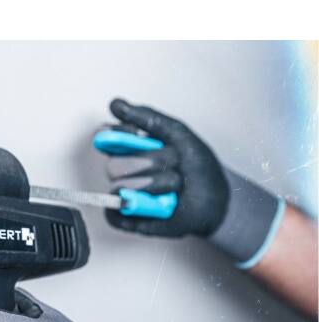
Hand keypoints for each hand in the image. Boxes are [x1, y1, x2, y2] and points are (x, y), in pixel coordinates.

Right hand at [99, 98, 228, 236]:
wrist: (215, 201)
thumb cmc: (198, 168)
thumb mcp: (177, 134)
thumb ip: (147, 118)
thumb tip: (115, 105)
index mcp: (131, 148)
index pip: (106, 137)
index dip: (119, 136)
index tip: (137, 135)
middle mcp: (124, 169)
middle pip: (114, 164)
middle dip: (151, 163)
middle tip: (172, 164)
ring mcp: (124, 193)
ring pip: (121, 188)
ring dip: (158, 184)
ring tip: (174, 185)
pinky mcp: (124, 216)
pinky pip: (114, 213)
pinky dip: (136, 207)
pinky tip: (157, 203)